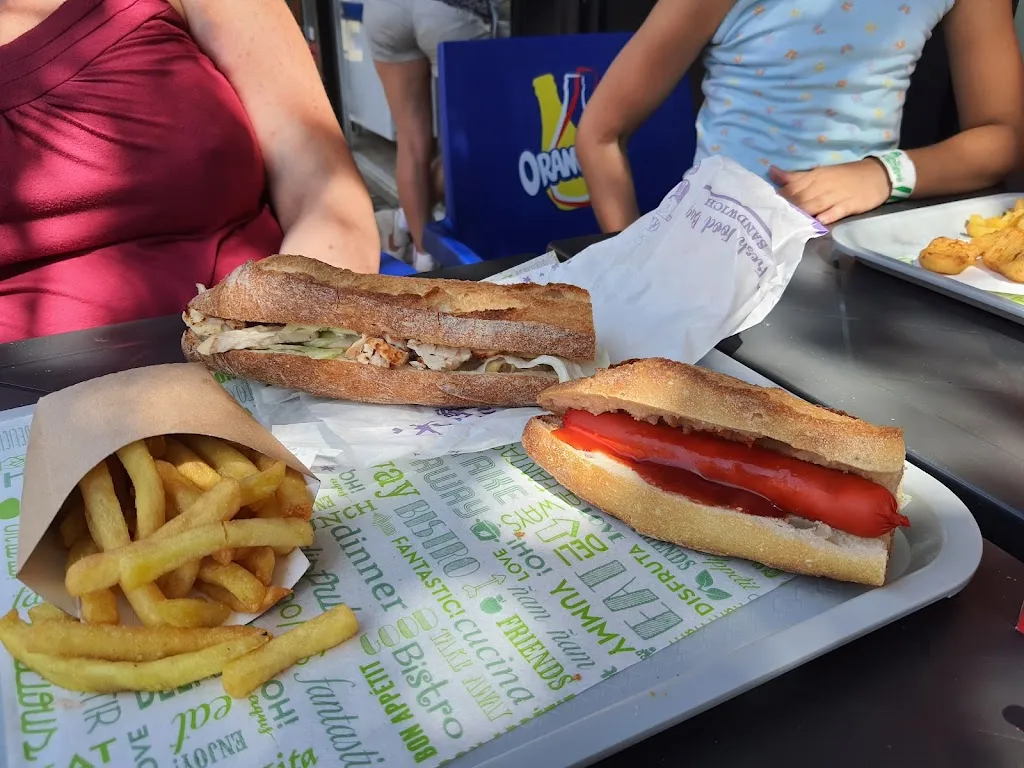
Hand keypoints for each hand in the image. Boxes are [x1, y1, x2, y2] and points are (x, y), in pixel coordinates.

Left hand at [768, 159, 890, 225]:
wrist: (878, 174)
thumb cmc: (844, 176)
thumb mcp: (820, 173)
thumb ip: (796, 176)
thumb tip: (771, 172)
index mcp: (815, 176)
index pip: (792, 186)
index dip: (778, 196)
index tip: (764, 205)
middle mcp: (823, 185)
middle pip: (800, 197)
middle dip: (786, 208)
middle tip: (771, 218)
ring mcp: (837, 196)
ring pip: (814, 204)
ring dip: (801, 212)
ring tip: (787, 221)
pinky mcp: (850, 205)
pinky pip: (836, 211)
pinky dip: (827, 216)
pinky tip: (819, 222)